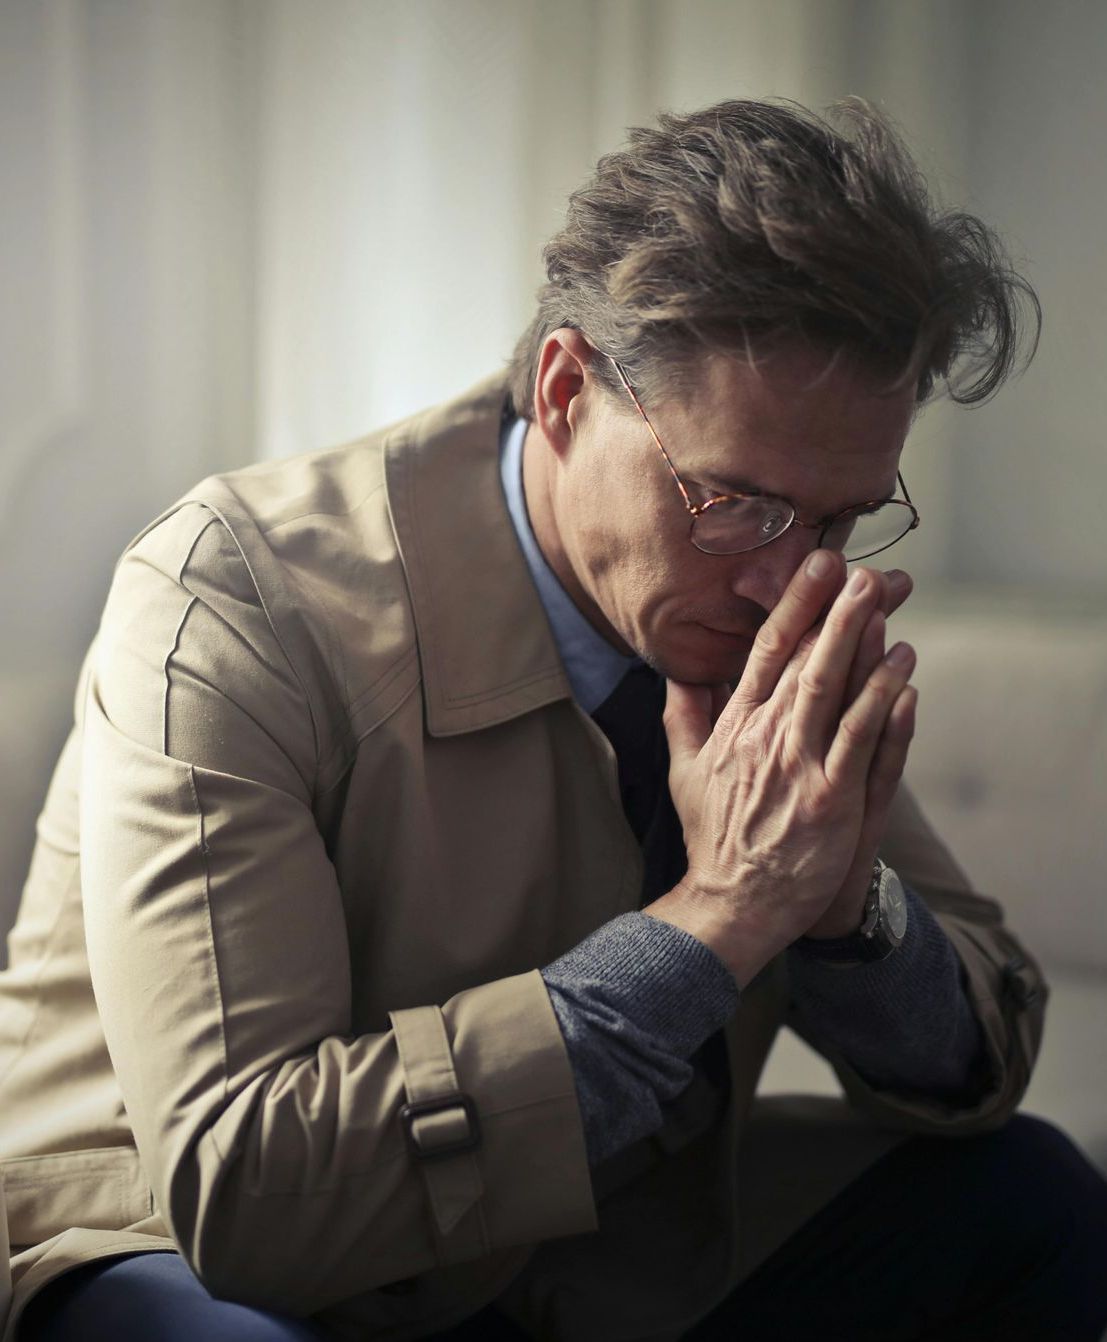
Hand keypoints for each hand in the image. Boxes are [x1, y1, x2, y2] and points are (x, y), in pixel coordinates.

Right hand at [647, 551, 916, 985]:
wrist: (733, 902)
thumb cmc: (715, 836)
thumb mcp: (682, 770)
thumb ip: (683, 715)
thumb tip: (679, 671)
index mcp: (734, 727)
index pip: (766, 653)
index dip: (795, 606)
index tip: (817, 568)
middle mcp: (766, 740)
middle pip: (806, 663)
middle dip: (836, 613)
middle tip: (863, 572)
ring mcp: (801, 770)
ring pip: (834, 695)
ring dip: (862, 648)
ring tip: (888, 609)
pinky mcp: (831, 802)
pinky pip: (863, 744)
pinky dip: (883, 707)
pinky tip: (904, 677)